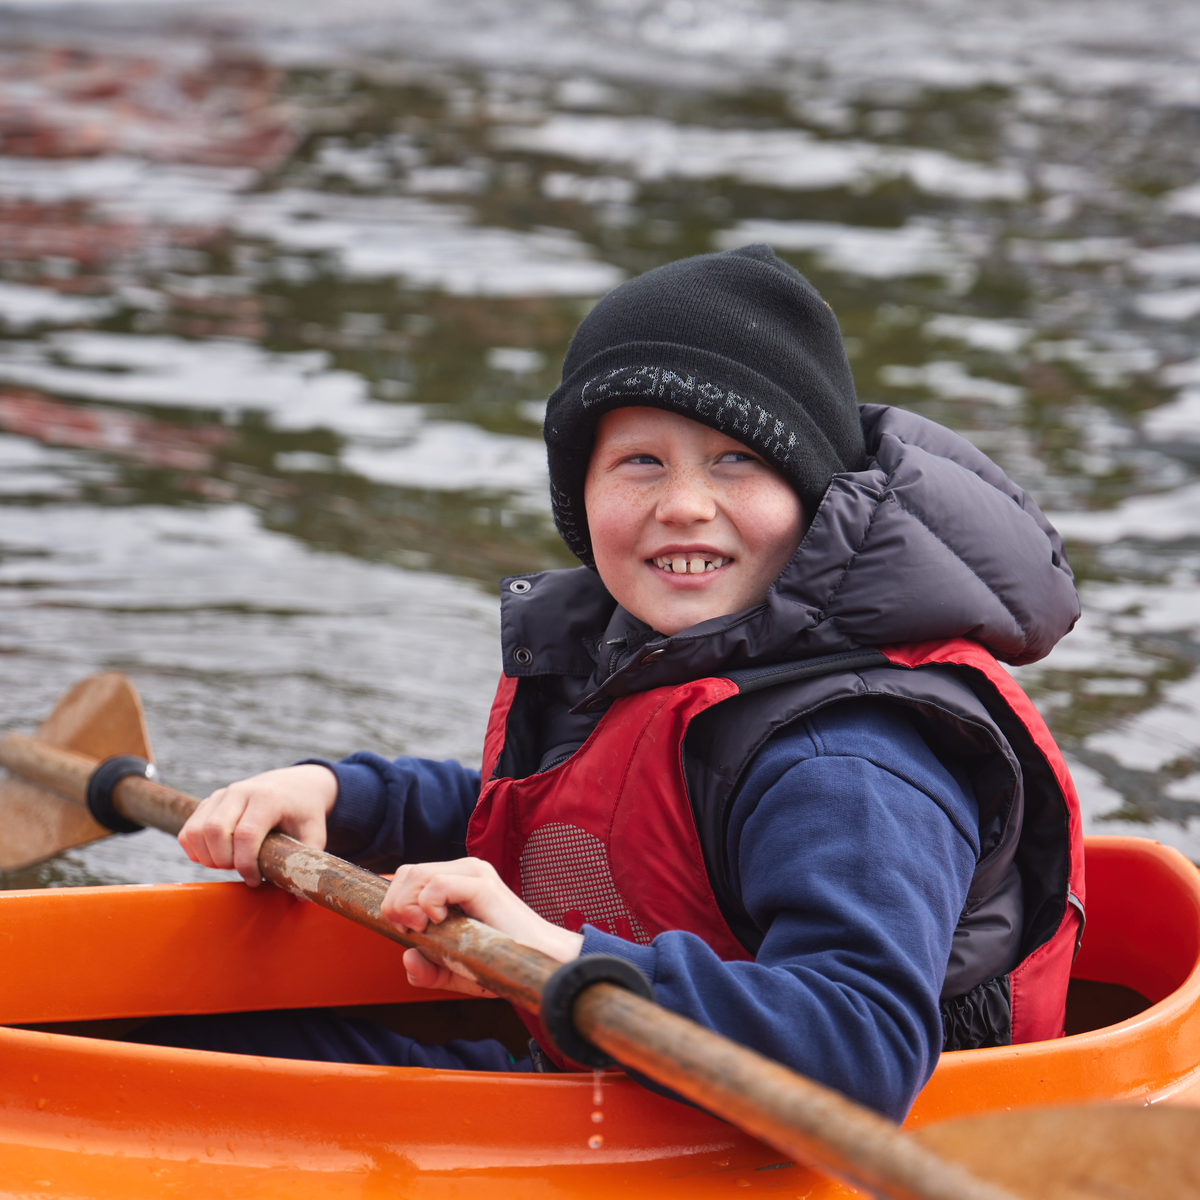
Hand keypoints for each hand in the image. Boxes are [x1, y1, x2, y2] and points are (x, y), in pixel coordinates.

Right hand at [178, 764, 337, 886]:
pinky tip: (215, 857)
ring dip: (208, 857)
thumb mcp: (315, 831)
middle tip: (242, 871)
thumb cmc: (304, 812)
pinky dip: (195, 850)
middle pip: (215, 831)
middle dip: (224, 861)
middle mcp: (241, 792)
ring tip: (229, 863)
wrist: (294, 784)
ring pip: (197, 831)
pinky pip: (189, 830)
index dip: (246, 864)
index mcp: (268, 798)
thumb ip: (307, 860)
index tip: (255, 880)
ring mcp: (222, 795)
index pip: (245, 834)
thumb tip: (300, 895)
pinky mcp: (209, 802)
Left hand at [381, 857, 583, 996]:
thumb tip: (407, 958)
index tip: (404, 930)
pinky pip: (438, 883)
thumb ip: (428, 970)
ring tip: (424, 929)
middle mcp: (464, 870)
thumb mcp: (454, 970)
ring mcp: (474, 874)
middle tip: (411, 931)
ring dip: (407, 906)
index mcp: (456, 882)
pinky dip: (428, 904)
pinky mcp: (482, 884)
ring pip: (417, 873)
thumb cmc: (500, 964)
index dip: (395, 901)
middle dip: (395, 904)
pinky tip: (439, 922)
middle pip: (407, 871)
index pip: (409, 875)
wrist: (539, 966)